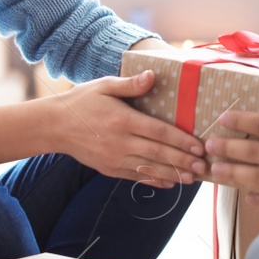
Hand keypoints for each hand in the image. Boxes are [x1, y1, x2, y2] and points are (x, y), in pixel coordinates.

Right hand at [46, 69, 203, 188]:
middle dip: (183, 161)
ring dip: (173, 174)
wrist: (54, 126)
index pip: (159, 132)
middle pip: (158, 153)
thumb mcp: (105, 86)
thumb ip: (130, 84)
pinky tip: (170, 183)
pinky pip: (136, 176)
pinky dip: (154, 180)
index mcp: (123, 120)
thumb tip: (152, 76)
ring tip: (193, 177)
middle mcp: (121, 142)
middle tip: (204, 166)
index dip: (181, 140)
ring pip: (150, 168)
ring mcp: (114, 158)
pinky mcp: (109, 169)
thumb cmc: (82, 101)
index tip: (199, 146)